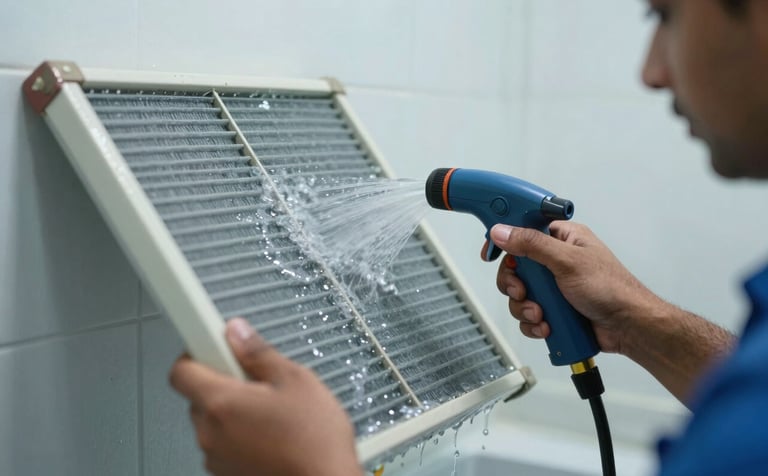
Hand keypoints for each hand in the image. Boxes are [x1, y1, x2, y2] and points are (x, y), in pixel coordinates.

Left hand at [169, 318, 361, 475]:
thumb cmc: (314, 440)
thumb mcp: (295, 379)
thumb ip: (258, 353)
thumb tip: (238, 332)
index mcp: (221, 403)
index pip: (180, 371)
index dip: (196, 354)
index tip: (215, 347)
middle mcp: (210, 433)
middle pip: (199, 396)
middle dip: (224, 383)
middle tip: (256, 381)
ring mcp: (216, 458)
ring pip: (213, 422)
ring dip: (233, 412)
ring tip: (270, 411)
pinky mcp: (227, 474)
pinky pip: (224, 444)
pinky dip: (240, 436)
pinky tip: (271, 433)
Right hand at [488, 221, 666, 353]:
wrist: (628, 327)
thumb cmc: (611, 288)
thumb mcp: (567, 261)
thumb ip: (532, 245)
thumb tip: (503, 232)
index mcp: (562, 238)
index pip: (523, 229)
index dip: (505, 239)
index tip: (491, 252)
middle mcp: (555, 260)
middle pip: (515, 266)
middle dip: (515, 284)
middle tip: (522, 292)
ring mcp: (553, 286)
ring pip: (519, 294)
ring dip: (524, 308)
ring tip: (541, 315)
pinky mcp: (553, 308)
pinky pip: (528, 314)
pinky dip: (533, 323)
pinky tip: (546, 326)